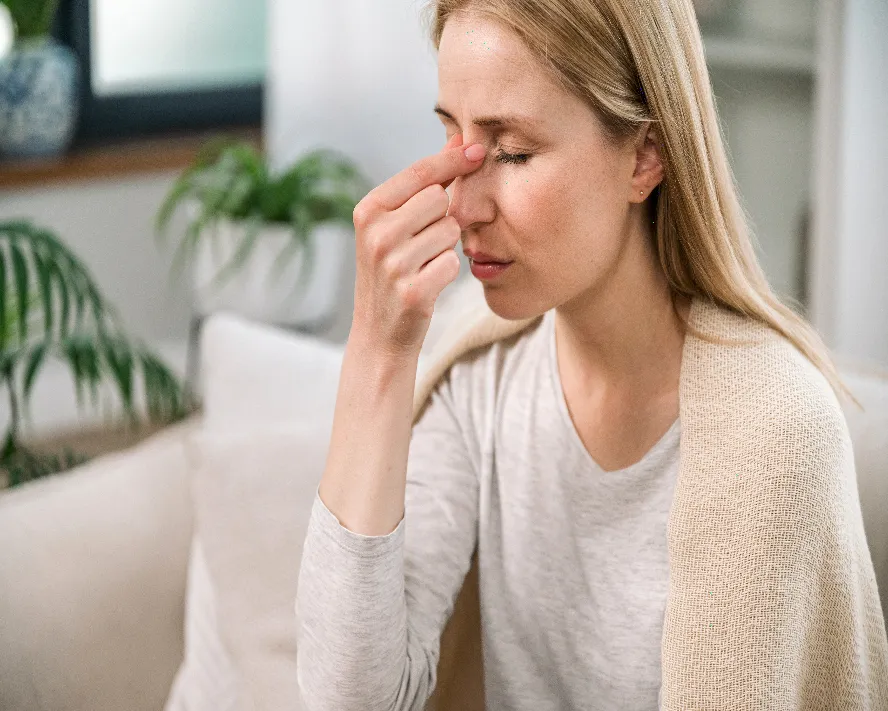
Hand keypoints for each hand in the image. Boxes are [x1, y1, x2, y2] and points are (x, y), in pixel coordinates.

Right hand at [350, 133, 485, 356]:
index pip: (420, 173)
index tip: (478, 149)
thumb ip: (423, 185)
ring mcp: (393, 264)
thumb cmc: (392, 272)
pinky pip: (453, 262)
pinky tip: (427, 283)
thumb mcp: (393, 226)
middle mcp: (376, 234)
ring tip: (423, 264)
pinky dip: (447, 272)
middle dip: (444, 217)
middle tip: (423, 242)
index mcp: (368, 211)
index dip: (452, 159)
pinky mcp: (413, 291)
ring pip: (451, 231)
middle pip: (441, 200)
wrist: (378, 334)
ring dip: (446, 246)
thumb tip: (457, 139)